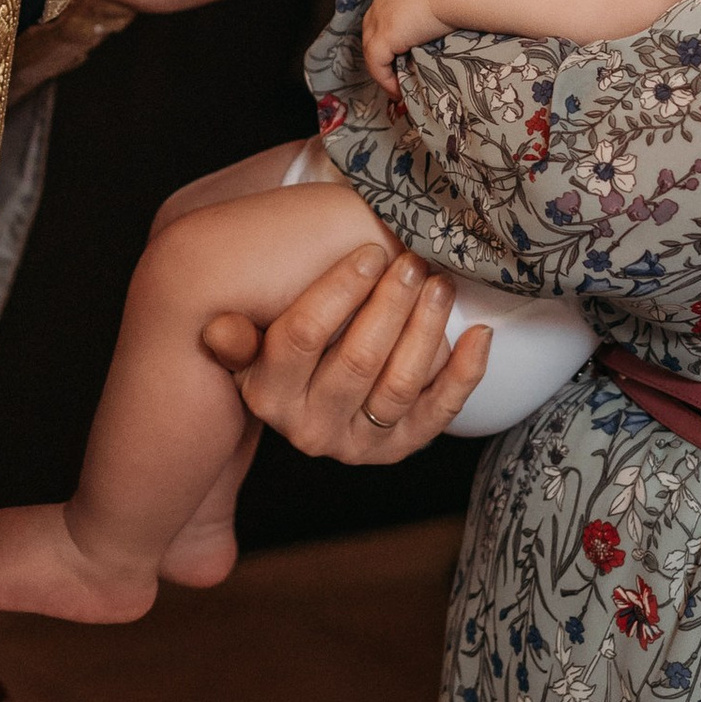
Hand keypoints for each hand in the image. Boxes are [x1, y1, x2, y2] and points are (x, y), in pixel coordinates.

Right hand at [201, 242, 488, 458]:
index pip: (301, 337)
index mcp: (267, 395)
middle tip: (412, 261)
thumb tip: (220, 330)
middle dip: (390, 304)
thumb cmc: (279, 352)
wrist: (305, 403)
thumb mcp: (248, 344)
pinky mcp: (398, 449)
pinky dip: (465, 374)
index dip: (339, 291)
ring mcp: (357, 444)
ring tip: (440, 284)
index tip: (370, 252)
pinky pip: (440, 414)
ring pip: (400, 385)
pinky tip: (480, 335)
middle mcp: (309, 428)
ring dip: (426, 330)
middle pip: (357, 360)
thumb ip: (236, 337)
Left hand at [361, 0, 459, 93]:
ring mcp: (381, 16)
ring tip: (398, 85)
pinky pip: (376, 64)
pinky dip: (385, 79)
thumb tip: (467, 4)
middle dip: (382, 49)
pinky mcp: (385, 35)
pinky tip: (398, 91)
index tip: (406, 46)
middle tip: (396, 68)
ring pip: (371, 47)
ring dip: (383, 68)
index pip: (388, 7)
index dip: (395, 28)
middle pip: (372, 27)